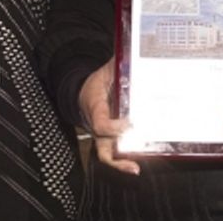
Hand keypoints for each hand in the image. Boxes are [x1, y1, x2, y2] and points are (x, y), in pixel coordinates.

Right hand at [78, 59, 138, 174]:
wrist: (82, 93)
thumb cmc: (96, 83)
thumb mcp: (106, 71)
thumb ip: (120, 64)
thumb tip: (132, 54)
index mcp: (95, 107)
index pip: (101, 123)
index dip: (115, 127)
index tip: (131, 123)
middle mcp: (96, 125)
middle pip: (104, 143)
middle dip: (120, 147)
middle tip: (140, 145)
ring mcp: (101, 136)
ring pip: (106, 154)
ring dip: (120, 163)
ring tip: (135, 167)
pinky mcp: (108, 140)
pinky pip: (111, 156)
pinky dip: (121, 164)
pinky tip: (135, 167)